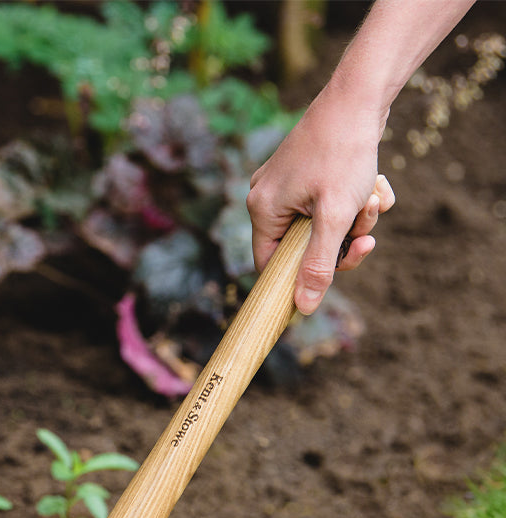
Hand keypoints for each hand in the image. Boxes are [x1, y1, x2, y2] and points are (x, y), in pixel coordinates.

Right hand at [246, 86, 394, 314]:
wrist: (360, 95)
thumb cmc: (344, 153)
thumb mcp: (334, 216)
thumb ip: (318, 264)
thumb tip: (304, 307)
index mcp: (261, 210)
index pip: (270, 264)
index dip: (298, 278)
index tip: (331, 280)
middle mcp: (265, 196)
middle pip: (300, 246)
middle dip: (340, 243)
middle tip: (367, 236)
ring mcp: (284, 183)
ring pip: (319, 225)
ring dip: (352, 221)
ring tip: (372, 199)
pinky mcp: (305, 171)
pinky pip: (327, 203)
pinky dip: (352, 201)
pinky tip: (372, 186)